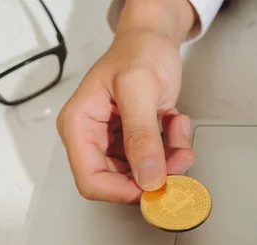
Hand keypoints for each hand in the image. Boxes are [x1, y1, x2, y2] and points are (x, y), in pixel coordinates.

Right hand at [56, 0, 196, 202]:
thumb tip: (147, 177)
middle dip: (153, 174)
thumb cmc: (138, 52)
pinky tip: (175, 124)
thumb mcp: (139, 88)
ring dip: (168, 160)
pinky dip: (172, 149)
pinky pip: (154, 163)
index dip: (121, 190)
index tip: (153, 186)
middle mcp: (91, 139)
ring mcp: (112, 143)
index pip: (90, 179)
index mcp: (79, 126)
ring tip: (177, 129)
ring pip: (141, 175)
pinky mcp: (132, 143)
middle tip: (178, 156)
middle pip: (118, 182)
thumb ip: (142, 135)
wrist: (154, 41)